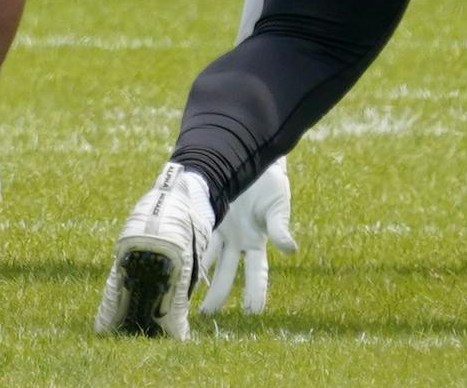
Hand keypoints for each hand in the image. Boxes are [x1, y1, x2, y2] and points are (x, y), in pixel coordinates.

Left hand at [198, 158, 297, 315]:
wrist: (250, 152)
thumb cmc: (270, 181)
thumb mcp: (278, 205)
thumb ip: (280, 228)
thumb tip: (291, 250)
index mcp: (257, 240)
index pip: (257, 273)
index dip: (256, 293)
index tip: (254, 313)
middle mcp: (236, 239)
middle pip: (226, 273)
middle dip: (218, 294)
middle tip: (205, 315)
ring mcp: (219, 227)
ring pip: (206, 256)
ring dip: (197, 274)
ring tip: (183, 293)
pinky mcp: (206, 212)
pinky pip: (194, 232)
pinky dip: (187, 245)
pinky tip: (176, 259)